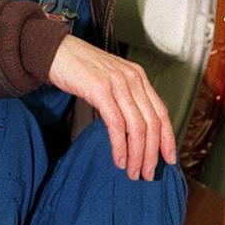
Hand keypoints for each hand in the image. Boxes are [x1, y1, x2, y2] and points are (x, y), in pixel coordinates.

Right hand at [48, 34, 176, 179]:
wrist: (55, 50)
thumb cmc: (79, 68)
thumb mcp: (110, 80)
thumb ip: (124, 98)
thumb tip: (133, 129)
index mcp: (138, 76)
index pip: (161, 112)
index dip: (167, 138)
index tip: (169, 159)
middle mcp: (132, 79)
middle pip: (152, 123)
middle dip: (152, 153)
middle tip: (147, 173)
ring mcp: (117, 83)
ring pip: (137, 127)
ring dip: (137, 155)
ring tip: (133, 172)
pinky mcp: (100, 90)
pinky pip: (116, 124)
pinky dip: (120, 146)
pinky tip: (118, 159)